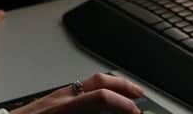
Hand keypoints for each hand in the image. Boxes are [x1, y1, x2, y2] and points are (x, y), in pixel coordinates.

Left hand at [10, 73, 144, 113]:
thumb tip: (107, 108)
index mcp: (62, 109)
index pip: (101, 97)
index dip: (123, 105)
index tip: (135, 113)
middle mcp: (60, 98)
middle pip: (99, 81)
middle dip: (124, 87)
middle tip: (140, 96)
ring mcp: (55, 95)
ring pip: (90, 81)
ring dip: (112, 85)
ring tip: (126, 94)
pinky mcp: (52, 98)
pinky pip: (80, 87)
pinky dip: (97, 89)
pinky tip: (103, 99)